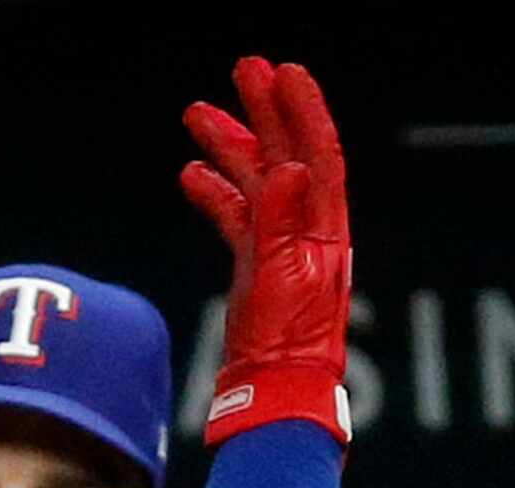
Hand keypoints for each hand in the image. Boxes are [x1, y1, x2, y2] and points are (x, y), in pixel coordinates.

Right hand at [180, 57, 351, 445]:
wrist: (275, 392)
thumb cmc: (287, 346)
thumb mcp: (283, 281)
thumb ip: (280, 224)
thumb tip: (284, 167)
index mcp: (323, 228)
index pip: (316, 153)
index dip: (301, 109)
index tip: (281, 71)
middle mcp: (306, 230)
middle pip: (285, 156)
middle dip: (263, 111)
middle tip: (242, 69)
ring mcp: (280, 248)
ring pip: (255, 182)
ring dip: (229, 146)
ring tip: (197, 114)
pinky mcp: (256, 268)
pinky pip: (236, 218)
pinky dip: (215, 193)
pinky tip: (191, 175)